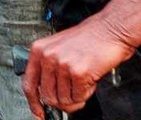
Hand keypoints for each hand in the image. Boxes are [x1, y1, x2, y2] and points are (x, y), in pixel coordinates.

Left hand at [22, 15, 136, 116]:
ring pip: (64, 100)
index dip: (33, 103)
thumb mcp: (59, 48)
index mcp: (39, 50)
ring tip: (84, 81)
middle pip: (48, 96)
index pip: (29, 84)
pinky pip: (79, 97)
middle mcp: (47, 56)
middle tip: (74, 95)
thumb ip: (49, 69)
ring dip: (77, 96)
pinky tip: (91, 81)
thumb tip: (48, 96)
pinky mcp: (78, 72)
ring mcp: (62, 64)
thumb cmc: (89, 39)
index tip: (39, 113)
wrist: (111, 29)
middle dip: (62, 102)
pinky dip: (87, 93)